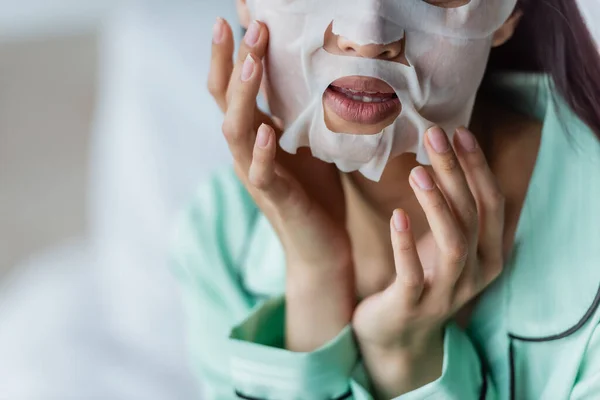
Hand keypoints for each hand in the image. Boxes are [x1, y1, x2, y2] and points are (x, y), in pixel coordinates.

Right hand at [209, 19, 353, 350]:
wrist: (322, 246)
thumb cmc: (316, 193)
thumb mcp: (310, 143)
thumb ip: (301, 113)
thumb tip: (315, 73)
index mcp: (256, 134)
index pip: (235, 87)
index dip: (233, 53)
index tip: (240, 15)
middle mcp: (248, 151)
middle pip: (225, 100)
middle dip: (231, 61)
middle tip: (242, 23)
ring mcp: (257, 174)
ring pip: (235, 131)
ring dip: (241, 96)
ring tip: (250, 62)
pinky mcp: (275, 198)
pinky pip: (261, 173)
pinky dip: (262, 151)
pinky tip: (267, 129)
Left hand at [352, 127, 504, 397]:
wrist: (397, 336)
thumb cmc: (421, 277)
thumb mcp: (442, 243)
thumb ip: (451, 210)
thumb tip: (443, 156)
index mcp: (487, 254)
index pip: (490, 203)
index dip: (477, 167)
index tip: (459, 132)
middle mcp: (475, 274)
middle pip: (473, 215)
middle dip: (456, 172)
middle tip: (435, 136)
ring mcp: (445, 293)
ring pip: (453, 244)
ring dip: (438, 206)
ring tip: (418, 172)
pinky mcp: (412, 305)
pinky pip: (413, 274)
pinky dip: (406, 244)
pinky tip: (397, 215)